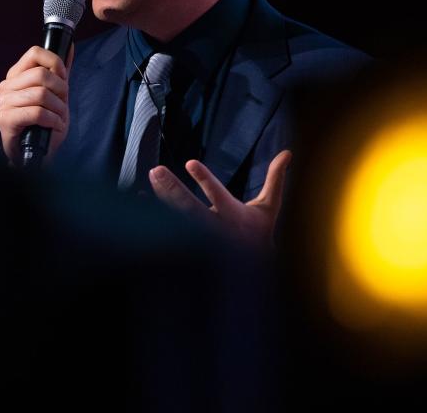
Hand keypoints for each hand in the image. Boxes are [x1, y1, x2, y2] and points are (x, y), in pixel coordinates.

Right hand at [0, 44, 74, 165]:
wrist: (38, 154)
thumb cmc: (45, 124)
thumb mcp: (57, 94)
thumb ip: (61, 71)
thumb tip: (70, 45)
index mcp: (16, 76)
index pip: (35, 53)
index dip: (55, 64)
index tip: (63, 79)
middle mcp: (6, 87)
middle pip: (41, 75)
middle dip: (61, 91)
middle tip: (62, 104)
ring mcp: (4, 103)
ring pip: (41, 94)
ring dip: (58, 108)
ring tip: (59, 118)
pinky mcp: (5, 120)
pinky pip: (36, 112)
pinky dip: (52, 120)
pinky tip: (54, 126)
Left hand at [148, 150, 291, 249]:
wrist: (250, 274)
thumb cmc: (258, 233)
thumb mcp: (269, 208)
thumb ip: (275, 179)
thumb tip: (288, 152)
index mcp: (233, 216)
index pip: (217, 195)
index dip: (205, 180)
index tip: (190, 163)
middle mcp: (213, 228)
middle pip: (190, 208)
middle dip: (173, 190)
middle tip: (156, 170)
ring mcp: (199, 238)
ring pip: (176, 217)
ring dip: (161, 198)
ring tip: (150, 177)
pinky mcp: (188, 244)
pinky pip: (168, 228)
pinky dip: (152, 216)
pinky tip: (137, 201)